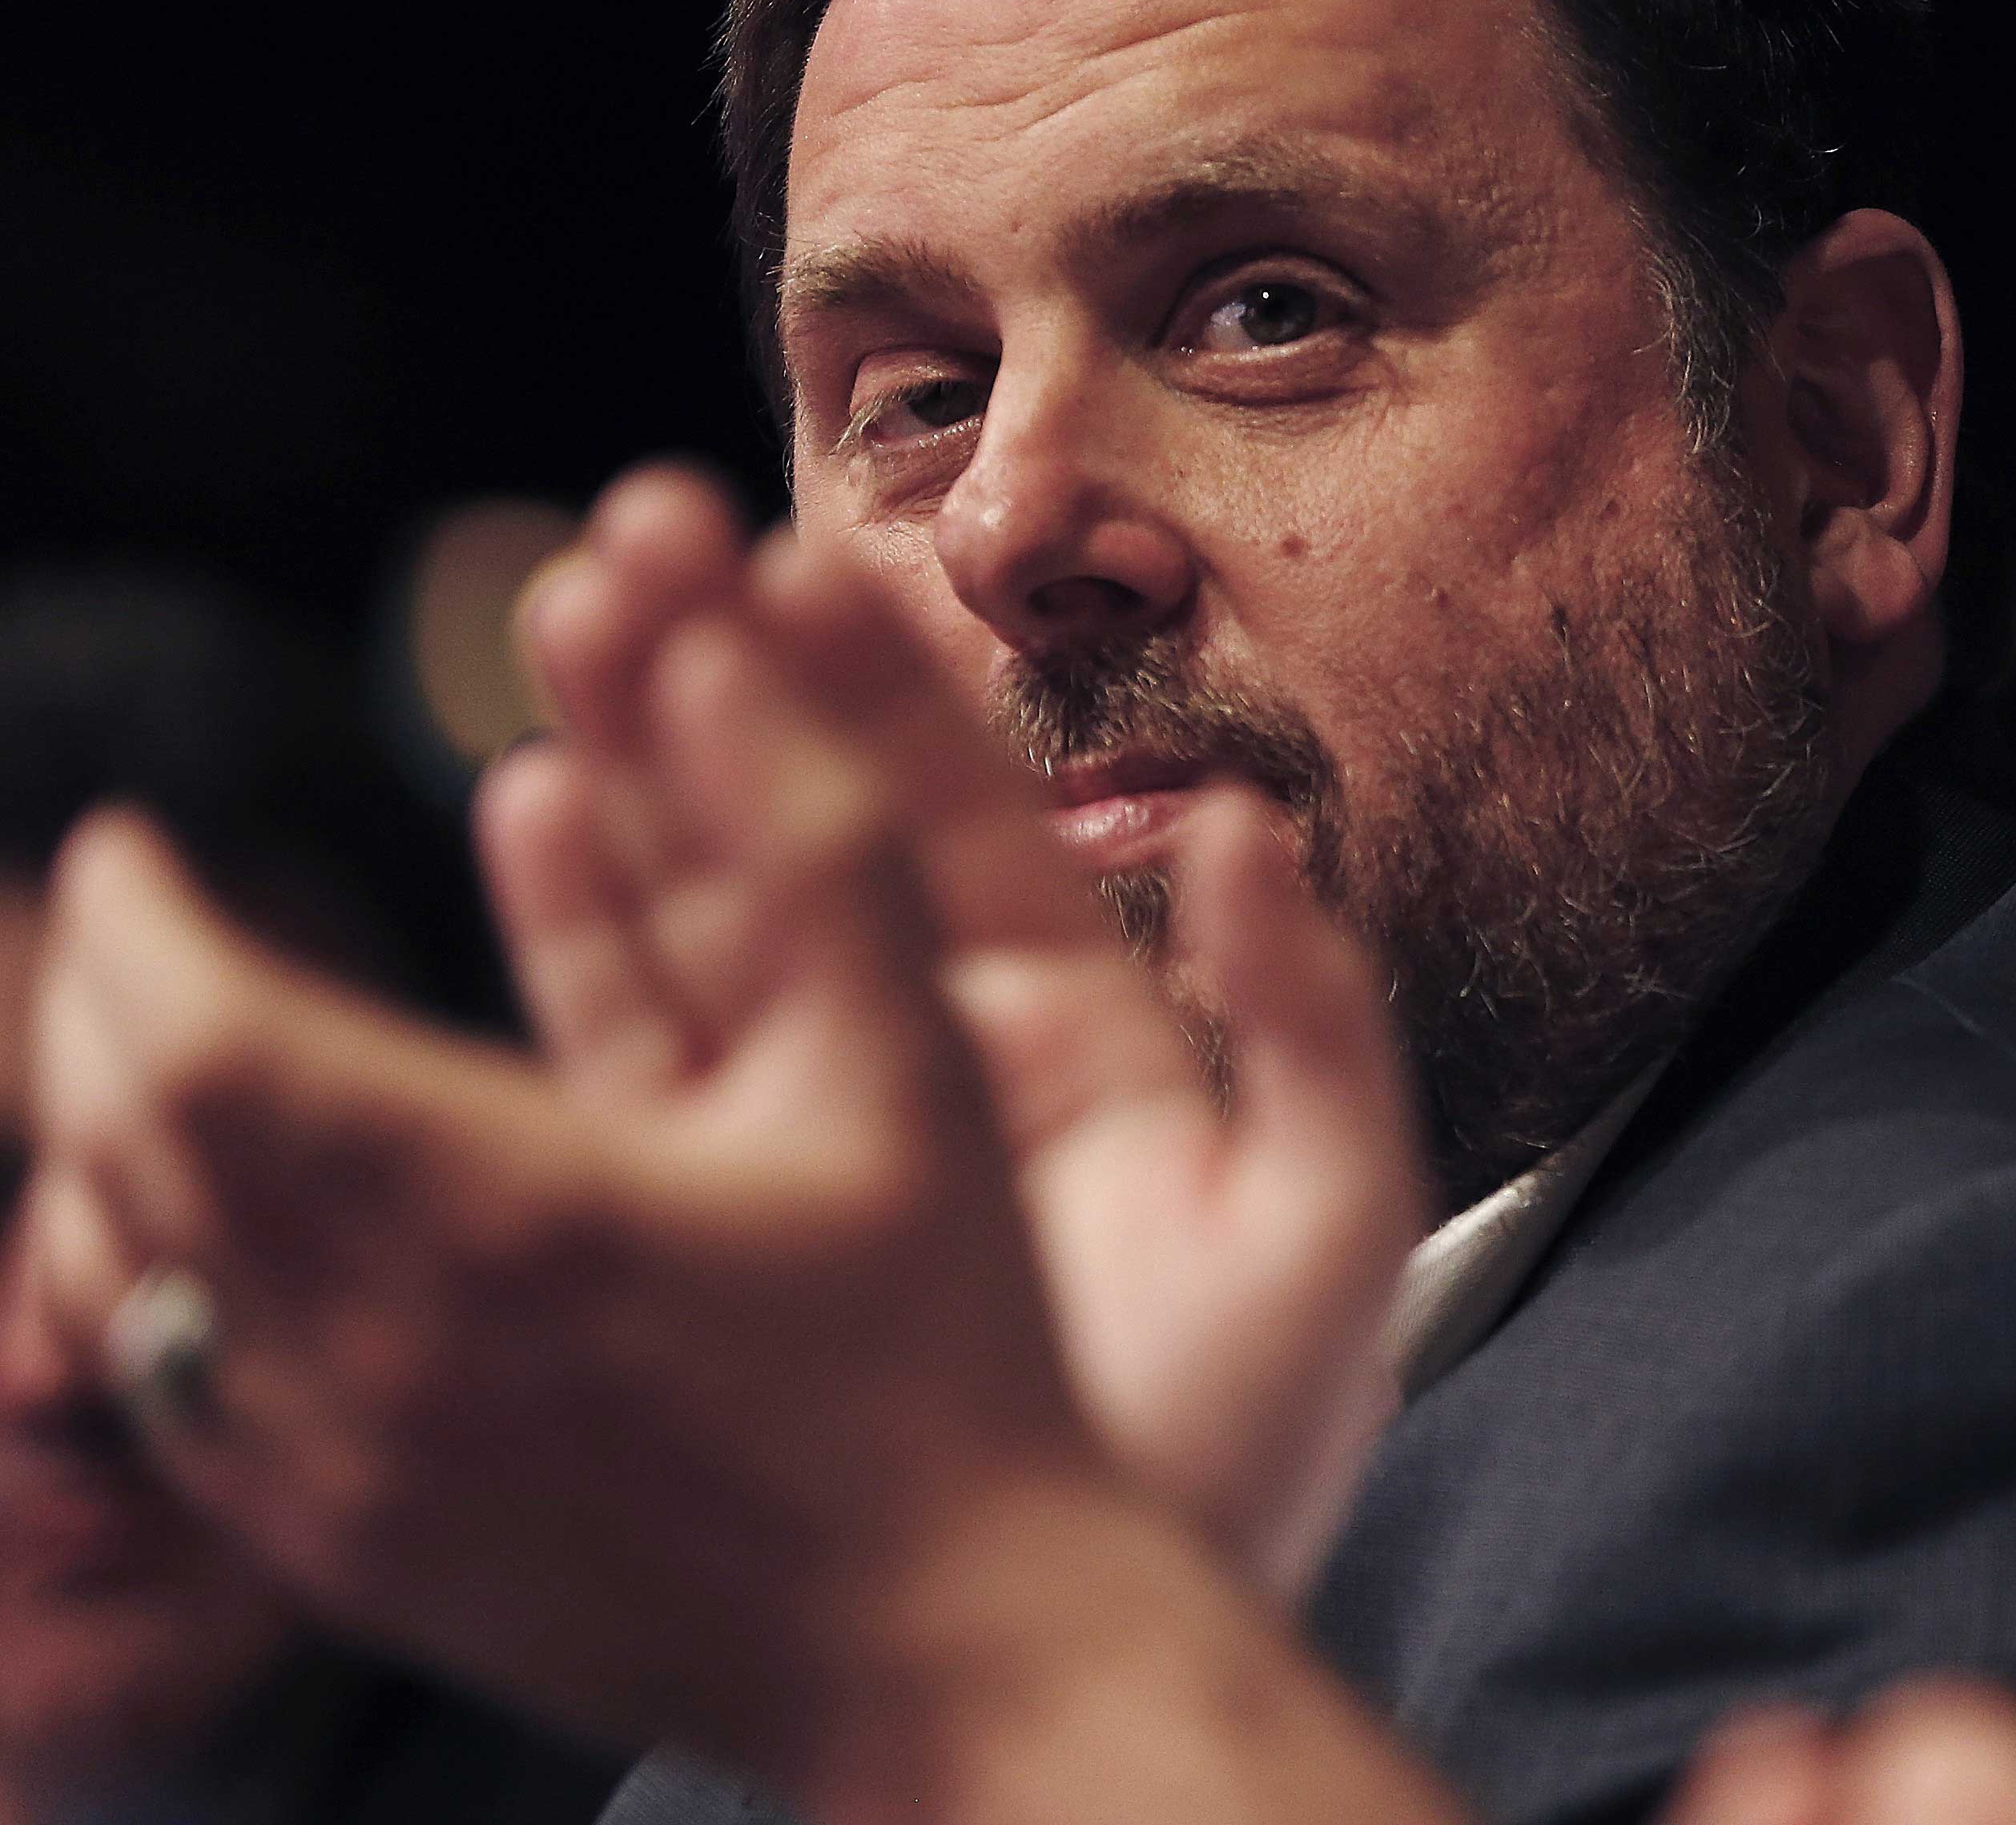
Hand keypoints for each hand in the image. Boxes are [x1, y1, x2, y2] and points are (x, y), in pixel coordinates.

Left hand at [17, 760, 1103, 1772]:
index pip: (199, 1035)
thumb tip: (719, 647)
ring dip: (107, 1143)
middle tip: (133, 919)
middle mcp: (377, 1348)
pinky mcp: (352, 1559)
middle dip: (105, 1002)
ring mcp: (344, 1474)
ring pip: (122, 1271)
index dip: (135, 923)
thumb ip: (814, 837)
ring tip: (162, 1054)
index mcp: (501, 1207)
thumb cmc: (949, 1357)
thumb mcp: (915, 1067)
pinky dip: (145, 1287)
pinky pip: (166, 1399)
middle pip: (124, 1140)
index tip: (132, 844)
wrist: (946, 1646)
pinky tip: (204, 1238)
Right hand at [499, 466, 1423, 1585]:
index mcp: (1084, 1039)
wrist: (1092, 1640)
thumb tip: (1246, 821)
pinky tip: (533, 804)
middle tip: (641, 530)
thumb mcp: (1325, 1211)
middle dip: (733, 680)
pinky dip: (580, 930)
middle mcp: (937, 1063)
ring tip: (566, 617)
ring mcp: (818, 1136)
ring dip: (638, 761)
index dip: (892, 689)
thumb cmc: (1237, 1448)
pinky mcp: (722, 1221)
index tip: (818, 553)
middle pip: (816, 832)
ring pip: (708, 909)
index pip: (970, 821)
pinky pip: (636, 1050)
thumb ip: (1309, 1009)